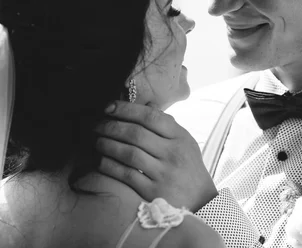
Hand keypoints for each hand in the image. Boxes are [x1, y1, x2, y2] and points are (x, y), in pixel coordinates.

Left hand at [94, 101, 216, 210]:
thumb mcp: (186, 142)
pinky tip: (101, 160)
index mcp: (181, 137)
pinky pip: (125, 175)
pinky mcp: (153, 191)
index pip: (151, 117)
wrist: (201, 200)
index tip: (110, 107)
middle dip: (111, 126)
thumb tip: (147, 104)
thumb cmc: (188, 167)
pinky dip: (109, 166)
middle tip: (97, 125)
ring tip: (97, 141)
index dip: (127, 109)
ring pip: (129, 153)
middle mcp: (173, 153)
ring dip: (107, 145)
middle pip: (136, 134)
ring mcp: (164, 173)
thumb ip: (167, 125)